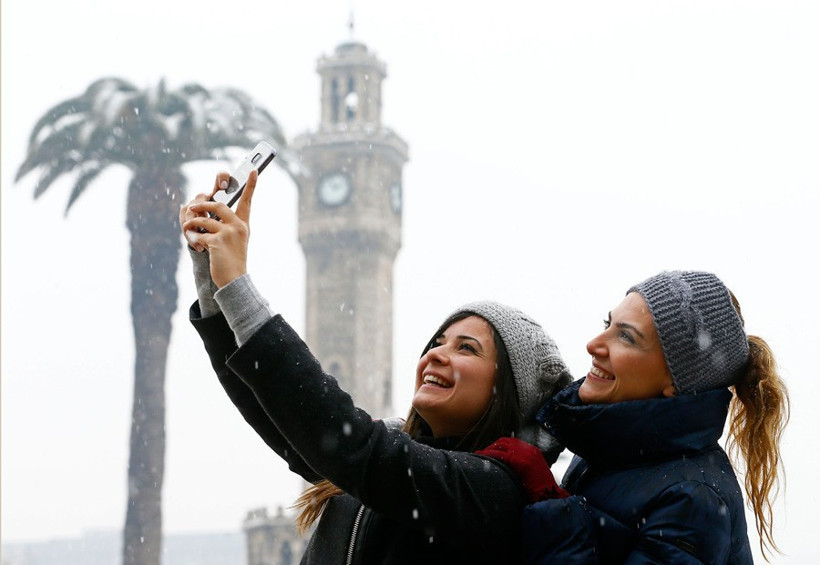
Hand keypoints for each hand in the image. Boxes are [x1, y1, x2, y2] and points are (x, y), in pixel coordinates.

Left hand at [181, 170, 257, 287]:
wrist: (234, 279)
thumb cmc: (232, 260)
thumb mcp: (234, 240)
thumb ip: (225, 225)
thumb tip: (207, 213)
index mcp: (244, 224)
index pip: (247, 201)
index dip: (251, 185)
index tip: (253, 170)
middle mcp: (238, 226)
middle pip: (218, 205)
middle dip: (201, 205)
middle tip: (191, 207)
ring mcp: (229, 233)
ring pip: (204, 219)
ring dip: (192, 224)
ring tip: (188, 229)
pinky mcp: (218, 241)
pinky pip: (199, 234)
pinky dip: (193, 238)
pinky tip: (196, 246)